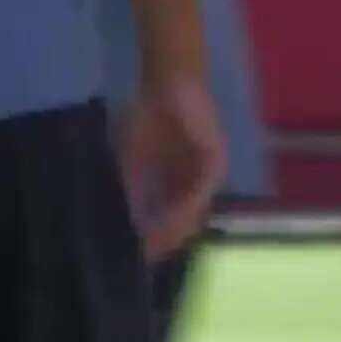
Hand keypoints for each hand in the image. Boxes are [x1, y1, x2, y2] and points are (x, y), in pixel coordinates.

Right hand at [122, 72, 225, 258]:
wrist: (168, 84)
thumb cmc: (147, 115)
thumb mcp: (131, 157)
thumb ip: (132, 188)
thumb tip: (126, 219)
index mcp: (176, 184)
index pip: (166, 218)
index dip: (152, 237)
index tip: (136, 254)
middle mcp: (194, 185)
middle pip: (184, 222)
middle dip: (165, 240)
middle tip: (147, 257)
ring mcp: (207, 176)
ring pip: (194, 212)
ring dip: (176, 230)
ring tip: (157, 245)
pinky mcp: (215, 164)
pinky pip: (201, 193)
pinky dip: (185, 208)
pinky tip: (169, 219)